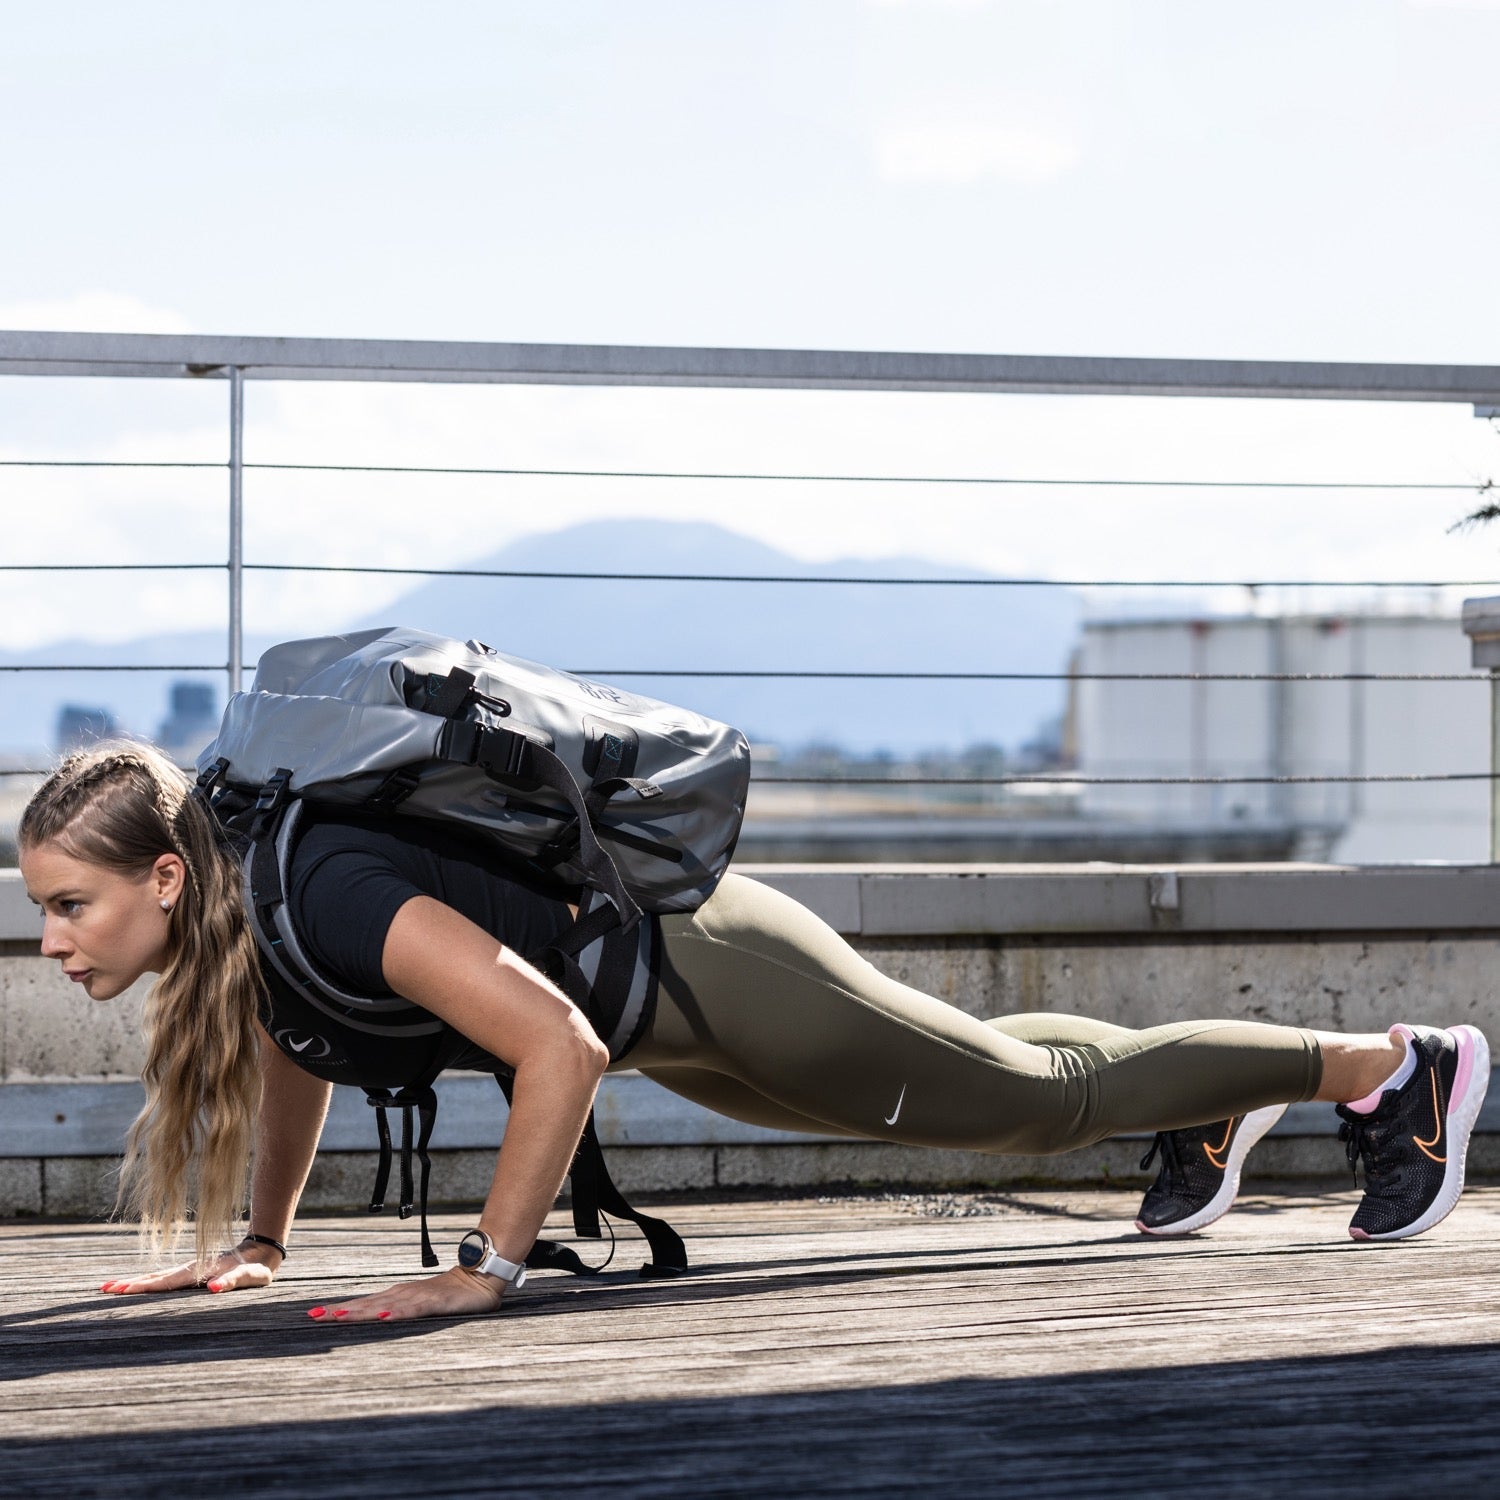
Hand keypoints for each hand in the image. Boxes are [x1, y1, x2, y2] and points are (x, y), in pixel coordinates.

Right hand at [101, 1241, 281, 1295]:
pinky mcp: (192, 1273)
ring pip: (157, 1277)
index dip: (145, 1287)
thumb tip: (213, 1288)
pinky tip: (137, 1286)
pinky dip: (147, 1281)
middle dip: (130, 1284)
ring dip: (134, 1282)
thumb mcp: (249, 1276)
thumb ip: (232, 1281)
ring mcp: (190, 1270)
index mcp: (199, 1272)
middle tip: (103, 1289)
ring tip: (111, 1287)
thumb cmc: (256, 1268)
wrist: (261, 1250)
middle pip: (155, 1278)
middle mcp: (190, 1270)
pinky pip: (164, 1278)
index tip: (122, 1291)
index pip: (167, 1282)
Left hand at [308, 1266, 505, 1323]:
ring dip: (361, 1311)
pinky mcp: (436, 1301)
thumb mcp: (420, 1305)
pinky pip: (414, 1308)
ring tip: (339, 1317)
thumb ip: (400, 1311)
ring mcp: (419, 1296)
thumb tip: (375, 1320)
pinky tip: (384, 1317)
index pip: (363, 1303)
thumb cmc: (449, 1294)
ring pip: (384, 1305)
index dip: (339, 1309)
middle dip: (340, 1310)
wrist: (480, 1277)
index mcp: (398, 1296)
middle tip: (313, 1316)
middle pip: (367, 1303)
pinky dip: (397, 1313)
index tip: (313, 1314)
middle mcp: (403, 1294)